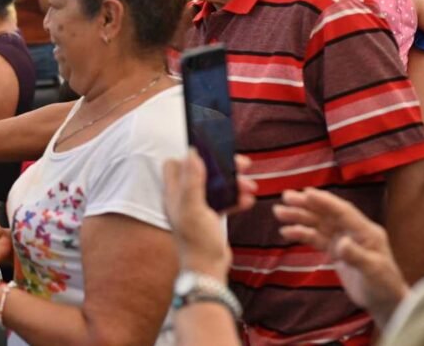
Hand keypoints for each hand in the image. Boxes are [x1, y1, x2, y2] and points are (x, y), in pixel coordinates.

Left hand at [163, 150, 256, 278]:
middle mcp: (183, 198)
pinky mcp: (211, 217)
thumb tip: (192, 152)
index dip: (190, 156)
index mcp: (173, 193)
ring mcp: (198, 208)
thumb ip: (192, 180)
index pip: (174, 164)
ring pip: (216, 186)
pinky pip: (225, 201)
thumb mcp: (193, 208)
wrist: (208, 270)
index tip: (210, 152)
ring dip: (234, 183)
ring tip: (250, 186)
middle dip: (221, 167)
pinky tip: (248, 200)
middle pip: (201, 172)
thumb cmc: (197, 241)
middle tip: (242, 164)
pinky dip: (236, 199)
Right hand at [274, 188, 408, 327]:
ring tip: (279, 212)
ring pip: (318, 224)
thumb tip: (341, 243)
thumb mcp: (374, 271)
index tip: (306, 192)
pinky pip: (315, 238)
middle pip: (326, 214)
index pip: (343, 211)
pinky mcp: (335, 251)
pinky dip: (301, 234)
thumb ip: (357, 255)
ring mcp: (343, 240)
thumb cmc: (384, 285)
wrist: (385, 302)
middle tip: (285, 197)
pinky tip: (286, 232)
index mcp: (366, 231)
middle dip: (306, 205)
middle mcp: (353, 231)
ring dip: (299, 217)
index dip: (324, 201)